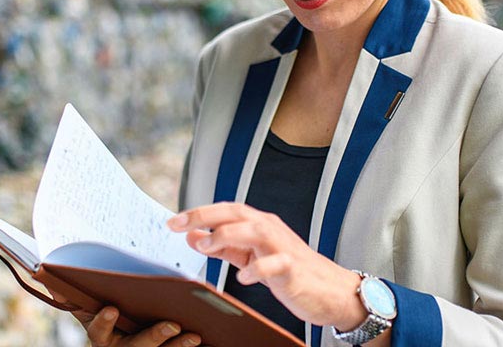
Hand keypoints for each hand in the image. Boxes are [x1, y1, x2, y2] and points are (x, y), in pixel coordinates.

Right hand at [55, 294, 201, 346]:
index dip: (104, 322)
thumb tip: (46, 274)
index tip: (112, 308)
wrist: (121, 339)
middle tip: (172, 325)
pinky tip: (209, 337)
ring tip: (195, 334)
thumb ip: (73, 294)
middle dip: (154, 338)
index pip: (98, 331)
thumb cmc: (108, 315)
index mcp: (101, 336)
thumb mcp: (89, 307)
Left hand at [167, 202, 366, 330]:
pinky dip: (258, 269)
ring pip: (256, 230)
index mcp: (259, 225)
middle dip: (206, 215)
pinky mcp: (294, 269)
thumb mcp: (250, 257)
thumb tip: (192, 236)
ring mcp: (284, 248)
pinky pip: (275, 264)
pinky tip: (243, 278)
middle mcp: (270, 230)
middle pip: (237, 212)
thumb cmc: (290, 271)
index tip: (172, 222)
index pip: (226, 211)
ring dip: (229, 235)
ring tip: (208, 245)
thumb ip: (222, 247)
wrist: (331, 291)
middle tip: (180, 224)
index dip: (199, 213)